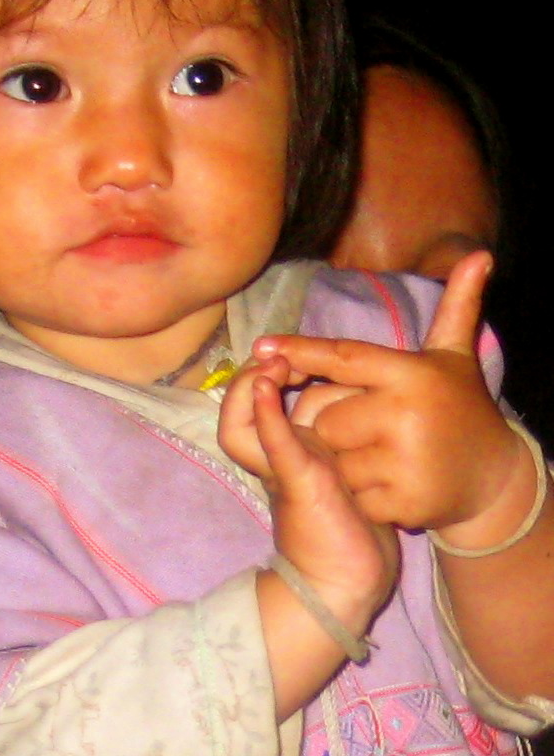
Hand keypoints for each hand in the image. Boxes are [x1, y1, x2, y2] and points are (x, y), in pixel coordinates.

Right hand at [219, 355, 398, 616]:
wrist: (349, 582)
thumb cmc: (353, 528)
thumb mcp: (346, 472)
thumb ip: (346, 437)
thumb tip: (363, 394)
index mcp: (285, 453)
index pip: (255, 405)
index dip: (264, 375)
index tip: (289, 353)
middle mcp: (275, 460)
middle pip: (237, 411)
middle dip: (251, 377)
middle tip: (277, 355)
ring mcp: (281, 471)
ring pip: (238, 429)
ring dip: (249, 393)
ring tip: (270, 369)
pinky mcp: (298, 483)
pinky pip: (275, 445)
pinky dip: (268, 416)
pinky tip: (269, 388)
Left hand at [251, 252, 521, 534]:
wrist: (495, 479)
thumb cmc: (462, 408)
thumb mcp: (455, 357)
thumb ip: (456, 307)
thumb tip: (479, 253)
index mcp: (412, 374)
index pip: (342, 357)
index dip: (300, 350)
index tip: (261, 344)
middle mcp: (406, 413)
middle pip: (327, 417)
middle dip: (336, 427)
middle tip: (370, 431)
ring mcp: (404, 460)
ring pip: (334, 460)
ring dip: (346, 464)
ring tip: (382, 459)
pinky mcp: (404, 501)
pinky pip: (352, 495)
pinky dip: (361, 495)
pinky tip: (387, 487)